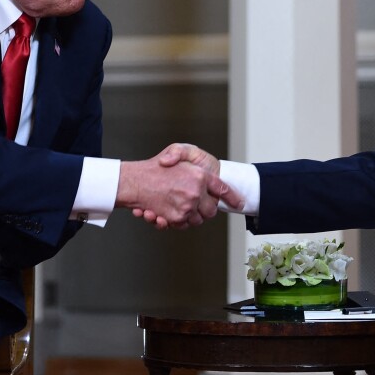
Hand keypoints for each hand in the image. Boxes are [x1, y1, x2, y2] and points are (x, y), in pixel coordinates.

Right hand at [117, 145, 241, 229]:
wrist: (134, 180)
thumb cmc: (157, 164)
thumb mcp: (177, 150)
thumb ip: (188, 155)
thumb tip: (201, 171)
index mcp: (200, 175)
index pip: (223, 189)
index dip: (233, 197)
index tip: (240, 203)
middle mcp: (195, 192)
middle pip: (211, 210)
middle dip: (206, 209)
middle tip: (196, 204)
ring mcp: (186, 206)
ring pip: (198, 220)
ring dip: (192, 216)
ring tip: (180, 207)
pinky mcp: (175, 217)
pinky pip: (183, 225)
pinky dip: (178, 222)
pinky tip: (166, 213)